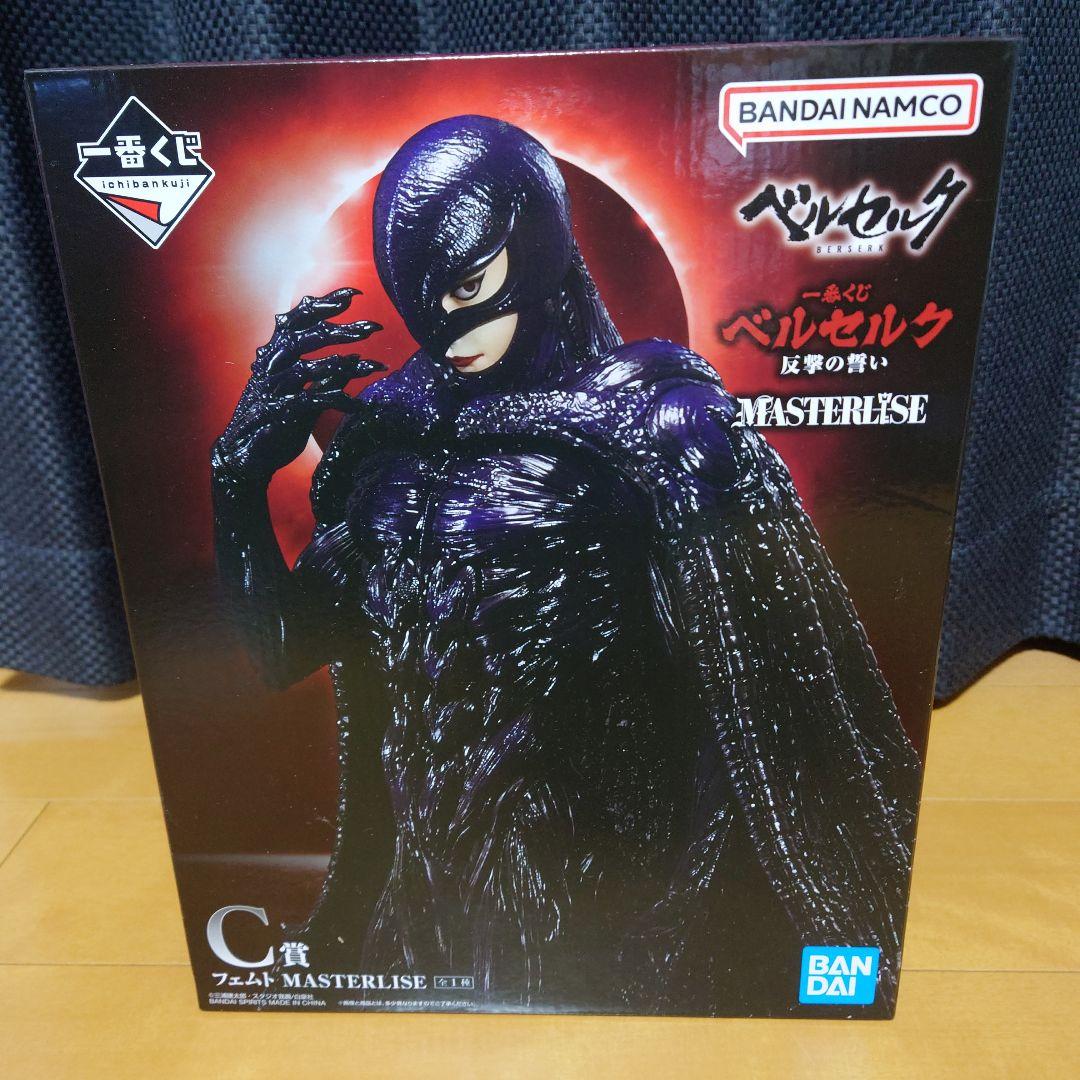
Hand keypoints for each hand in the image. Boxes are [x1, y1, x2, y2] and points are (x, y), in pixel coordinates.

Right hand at [212, 288, 383, 482]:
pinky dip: (338, 400)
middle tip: (372, 327)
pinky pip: (310, 400)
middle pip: (303, 336)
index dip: (323, 305)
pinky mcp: (276, 412)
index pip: (297, 320)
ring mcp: (272, 388)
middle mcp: (270, 366)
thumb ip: (326, 377)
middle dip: (340, 329)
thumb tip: (354, 359)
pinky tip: (360, 406)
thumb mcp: (307, 396)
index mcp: (275, 356)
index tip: (353, 294)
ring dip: (343, 364)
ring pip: (307, 366)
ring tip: (373, 366)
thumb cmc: (277, 424)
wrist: (248, 456)